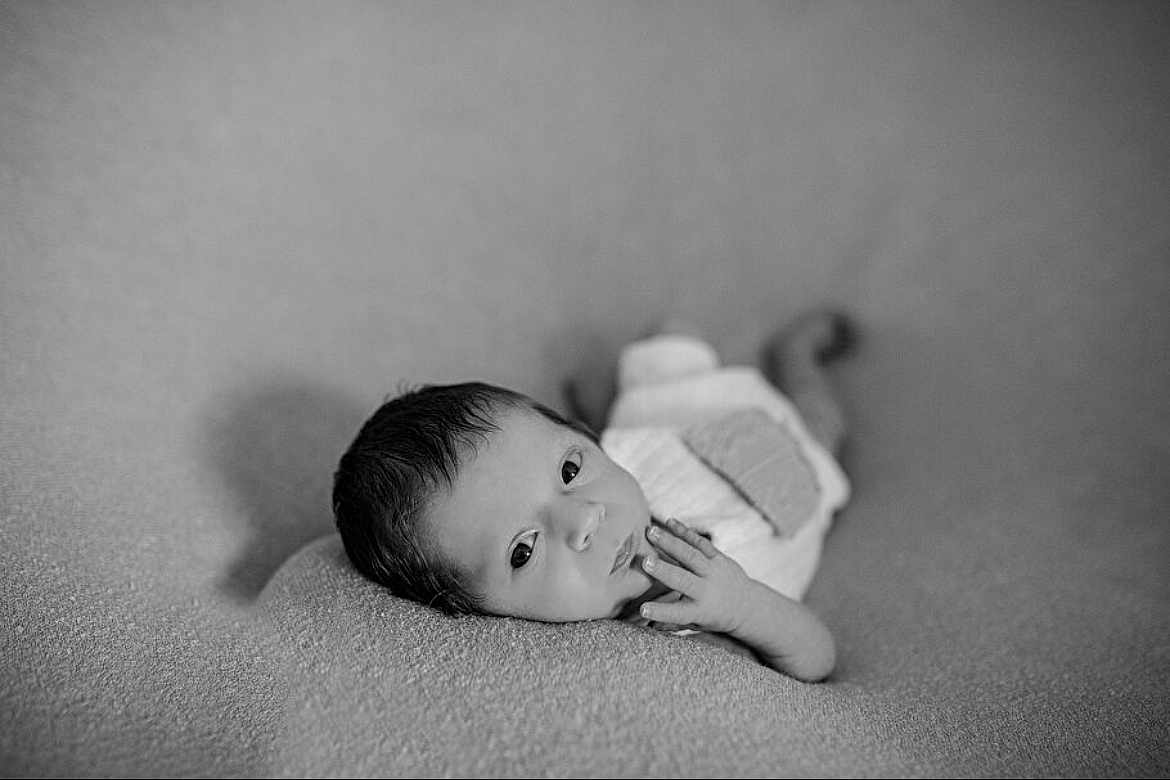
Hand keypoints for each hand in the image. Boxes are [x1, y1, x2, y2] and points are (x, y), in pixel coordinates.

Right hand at [640, 517, 755, 635]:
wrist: (746, 605)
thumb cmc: (712, 616)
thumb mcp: (695, 623)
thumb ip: (672, 621)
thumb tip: (644, 623)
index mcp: (699, 611)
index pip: (678, 613)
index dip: (660, 611)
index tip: (643, 609)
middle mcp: (707, 591)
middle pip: (683, 580)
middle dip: (663, 570)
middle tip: (644, 562)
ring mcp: (714, 571)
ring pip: (691, 555)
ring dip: (669, 543)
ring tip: (650, 532)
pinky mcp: (719, 557)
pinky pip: (701, 543)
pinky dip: (685, 532)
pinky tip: (670, 522)